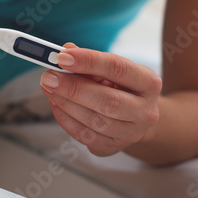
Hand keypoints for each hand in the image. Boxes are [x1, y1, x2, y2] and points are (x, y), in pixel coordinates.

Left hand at [40, 44, 161, 156]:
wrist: (135, 116)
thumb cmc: (121, 86)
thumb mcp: (111, 69)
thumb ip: (89, 60)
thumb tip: (66, 51)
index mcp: (149, 83)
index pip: (118, 68)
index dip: (89, 61)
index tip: (63, 57)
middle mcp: (146, 111)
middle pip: (107, 101)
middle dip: (73, 88)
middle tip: (48, 77)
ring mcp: (131, 134)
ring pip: (94, 121)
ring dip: (65, 103)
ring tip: (48, 87)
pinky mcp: (113, 147)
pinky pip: (85, 136)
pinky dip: (65, 118)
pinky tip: (55, 103)